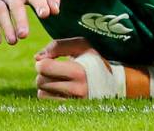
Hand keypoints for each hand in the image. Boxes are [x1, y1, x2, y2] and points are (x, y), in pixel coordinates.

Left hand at [34, 38, 150, 99]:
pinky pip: (48, 103)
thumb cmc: (97, 60)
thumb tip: (36, 58)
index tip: (50, 60)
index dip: (43, 62)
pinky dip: (51, 95)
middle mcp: (76, 89)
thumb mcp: (82, 45)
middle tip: (55, 70)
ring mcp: (73, 102)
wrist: (116, 83)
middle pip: (40, 81)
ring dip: (46, 86)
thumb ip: (58, 46)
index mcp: (78, 71)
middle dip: (44, 74)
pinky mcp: (71, 109)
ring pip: (42, 94)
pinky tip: (62, 89)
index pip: (43, 68)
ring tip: (60, 79)